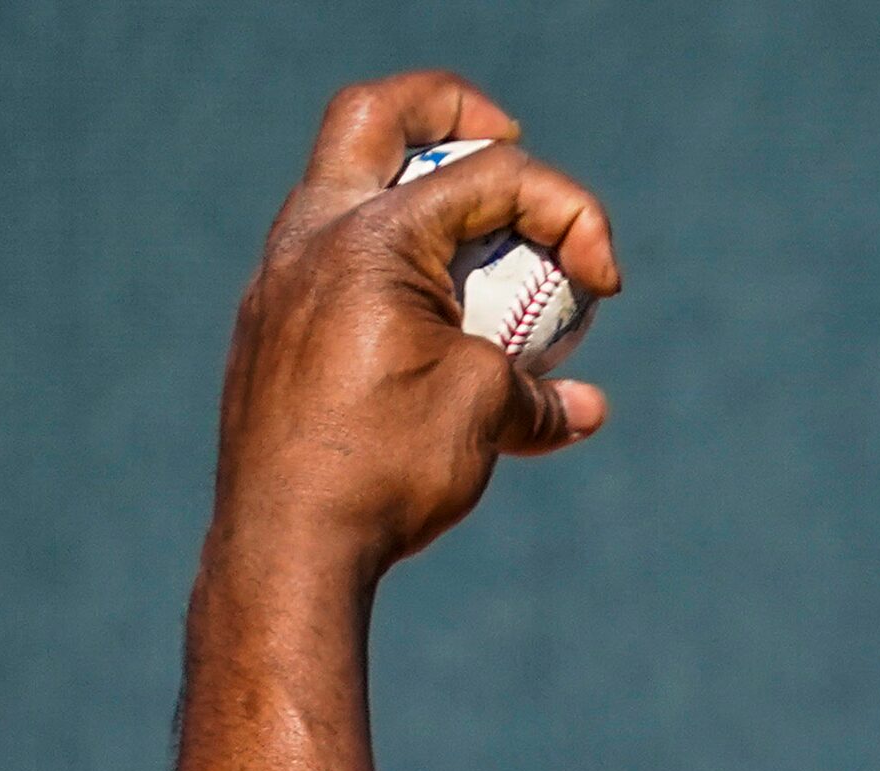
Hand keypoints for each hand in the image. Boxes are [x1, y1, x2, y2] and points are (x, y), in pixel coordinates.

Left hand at [210, 72, 623, 576]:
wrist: (285, 548)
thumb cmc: (386, 467)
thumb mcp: (485, 414)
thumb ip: (539, 393)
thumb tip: (582, 407)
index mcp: (368, 238)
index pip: (489, 176)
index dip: (569, 211)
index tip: (605, 282)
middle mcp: (310, 240)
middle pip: (375, 118)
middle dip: (453, 113)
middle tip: (507, 141)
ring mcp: (280, 284)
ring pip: (349, 190)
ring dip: (422, 200)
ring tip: (483, 251)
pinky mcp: (274, 333)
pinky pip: (338, 265)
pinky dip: (399, 271)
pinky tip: (438, 332)